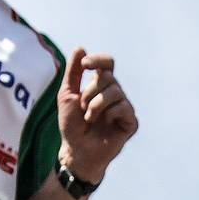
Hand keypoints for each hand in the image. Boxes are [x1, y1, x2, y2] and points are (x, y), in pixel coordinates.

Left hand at [55, 48, 136, 181]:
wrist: (77, 151)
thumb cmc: (71, 126)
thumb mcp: (67, 95)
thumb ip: (73, 73)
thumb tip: (81, 48)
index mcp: (101, 85)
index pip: (107, 63)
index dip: (97, 60)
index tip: (85, 65)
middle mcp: (115, 94)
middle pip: (107, 77)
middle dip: (89, 92)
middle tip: (83, 108)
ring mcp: (124, 107)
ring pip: (115, 91)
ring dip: (96, 105)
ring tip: (90, 118)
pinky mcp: (131, 121)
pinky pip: (123, 107)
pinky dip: (109, 114)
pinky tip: (104, 124)